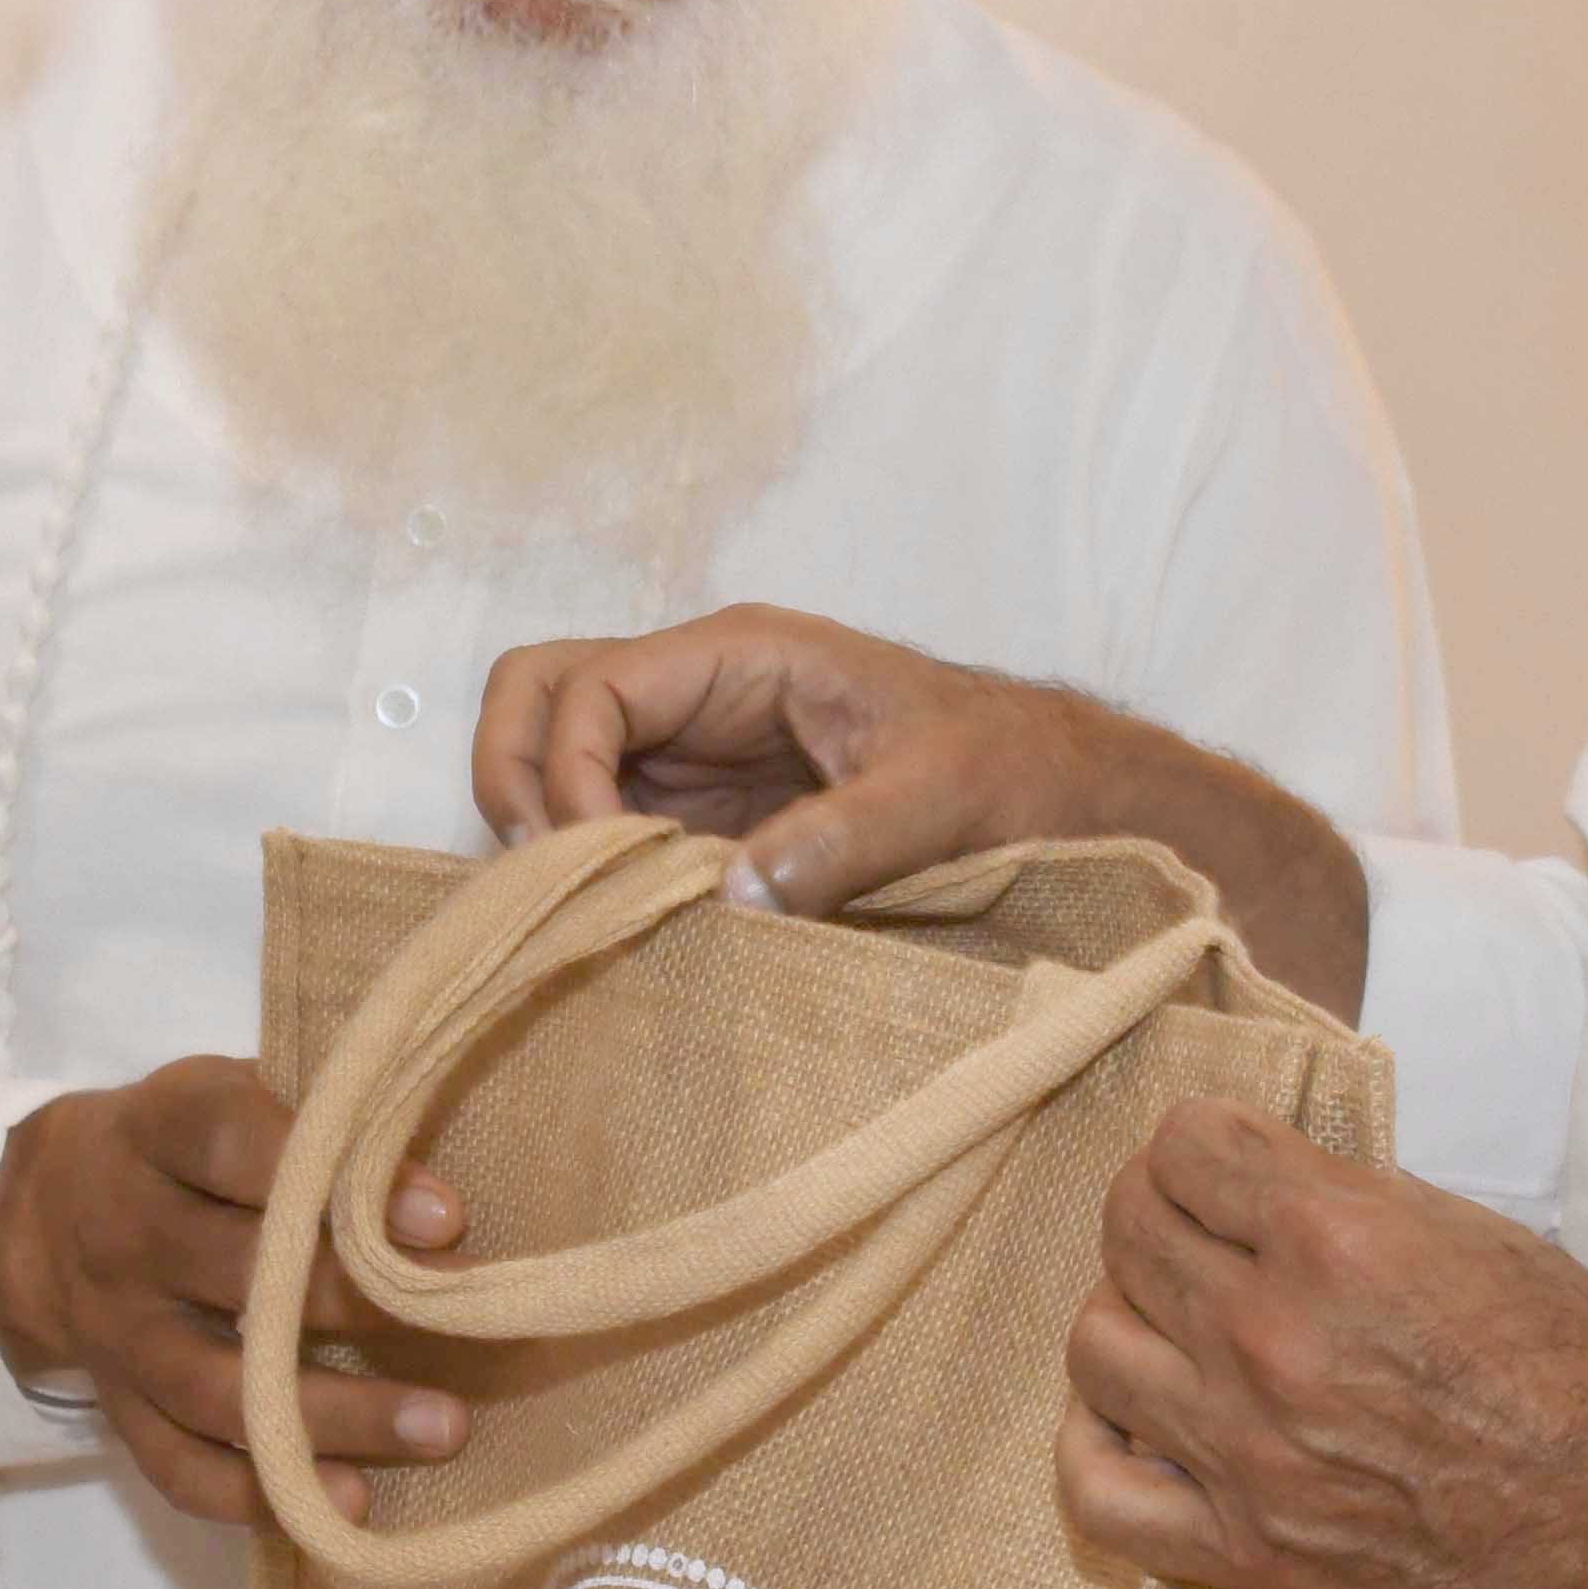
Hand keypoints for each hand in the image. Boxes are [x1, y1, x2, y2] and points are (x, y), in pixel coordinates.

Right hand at [0, 1057, 464, 1524]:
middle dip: (358, 1304)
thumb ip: (314, 1124)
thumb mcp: (225, 1096)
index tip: (442, 1217)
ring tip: (439, 1429)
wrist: (43, 1215)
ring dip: (332, 1417)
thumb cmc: (178, 1148)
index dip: (333, 1179)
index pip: (234, 1146)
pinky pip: (179, 1467)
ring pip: (218, 1388)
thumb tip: (436, 1193)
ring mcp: (117, 1332)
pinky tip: (342, 1504)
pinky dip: (259, 1495)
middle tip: (470, 1325)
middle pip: (236, 1275)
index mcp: (154, 1134)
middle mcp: (123, 1235)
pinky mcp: (118, 1408)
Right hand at [471, 611, 1365, 1016]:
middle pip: (534, 694)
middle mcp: (697, 691)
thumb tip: (724, 895)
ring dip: (545, 831)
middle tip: (559, 883)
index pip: (586, 686)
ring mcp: (693, 751)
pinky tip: (628, 934)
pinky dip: (591, 872)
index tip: (600, 862)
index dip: (562, 773)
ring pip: (553, 757)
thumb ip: (840, 841)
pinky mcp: (707, 814)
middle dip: (514, 780)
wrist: (1073, 790)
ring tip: (589, 915)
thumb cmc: (1017, 768)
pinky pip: (606, 824)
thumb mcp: (941, 799)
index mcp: (741, 654)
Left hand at [1055, 1101, 1587, 1588]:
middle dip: (1159, 1213)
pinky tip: (1141, 1419)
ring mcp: (1248, 1454)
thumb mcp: (1482, 1239)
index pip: (1183, 1146)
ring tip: (1182, 1326)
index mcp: (1337, 1243)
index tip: (1226, 1164)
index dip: (1203, 1144)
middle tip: (1203, 1233)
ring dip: (1130, 1318)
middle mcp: (1272, 1341)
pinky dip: (1098, 1445)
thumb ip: (1352, 1203)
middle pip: (1128, 1232)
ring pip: (1095, 1346)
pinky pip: (1098, 1492)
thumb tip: (1260, 1182)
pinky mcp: (1247, 1552)